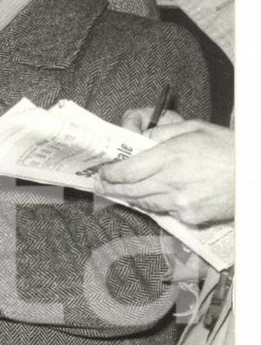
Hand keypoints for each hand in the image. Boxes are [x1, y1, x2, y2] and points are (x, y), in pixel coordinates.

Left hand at [99, 117, 233, 226]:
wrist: (254, 175)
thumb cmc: (226, 147)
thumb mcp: (193, 128)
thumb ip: (161, 134)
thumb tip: (137, 141)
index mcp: (171, 156)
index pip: (127, 170)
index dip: (110, 174)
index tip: (103, 172)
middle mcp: (172, 182)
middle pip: (130, 190)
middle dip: (112, 188)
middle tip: (100, 186)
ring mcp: (180, 202)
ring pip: (145, 203)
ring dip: (132, 197)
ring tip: (122, 192)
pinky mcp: (190, 216)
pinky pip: (165, 211)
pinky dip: (157, 204)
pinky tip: (155, 197)